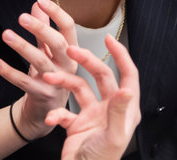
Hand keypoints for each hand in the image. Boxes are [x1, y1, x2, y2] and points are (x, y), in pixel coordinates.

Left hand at [0, 0, 78, 139]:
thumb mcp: (49, 51)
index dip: (56, 12)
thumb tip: (37, 5)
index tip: (40, 0)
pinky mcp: (41, 94)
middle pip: (57, 43)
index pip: (68, 27)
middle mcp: (67, 65)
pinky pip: (23, 81)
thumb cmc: (50, 75)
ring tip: (6, 34)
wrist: (48, 110)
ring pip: (40, 61)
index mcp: (71, 51)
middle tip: (22, 17)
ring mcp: (56, 81)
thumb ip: (43, 29)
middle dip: (40, 28)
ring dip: (22, 46)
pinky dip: (8, 71)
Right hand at [43, 35, 140, 159]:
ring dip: (63, 82)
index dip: (120, 55)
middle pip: (100, 76)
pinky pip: (64, 111)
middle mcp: (110, 108)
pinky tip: (51, 118)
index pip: (127, 75)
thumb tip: (126, 88)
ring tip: (49, 78)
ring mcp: (92, 115)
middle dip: (86, 60)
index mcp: (125, 109)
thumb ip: (119, 112)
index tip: (110, 39)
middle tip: (70, 49)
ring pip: (78, 88)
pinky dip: (56, 112)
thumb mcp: (114, 137)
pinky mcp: (76, 124)